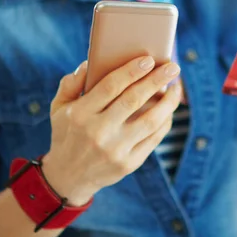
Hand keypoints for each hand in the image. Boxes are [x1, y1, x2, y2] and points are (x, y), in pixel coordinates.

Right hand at [42, 56, 181, 205]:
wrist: (68, 176)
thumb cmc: (67, 133)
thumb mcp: (59, 107)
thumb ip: (71, 83)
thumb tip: (90, 63)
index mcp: (81, 114)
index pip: (110, 86)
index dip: (131, 71)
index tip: (149, 59)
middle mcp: (98, 131)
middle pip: (133, 100)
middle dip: (156, 80)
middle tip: (172, 67)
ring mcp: (115, 149)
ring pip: (150, 121)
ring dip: (168, 102)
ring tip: (177, 88)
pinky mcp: (128, 164)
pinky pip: (154, 138)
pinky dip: (165, 122)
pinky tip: (170, 109)